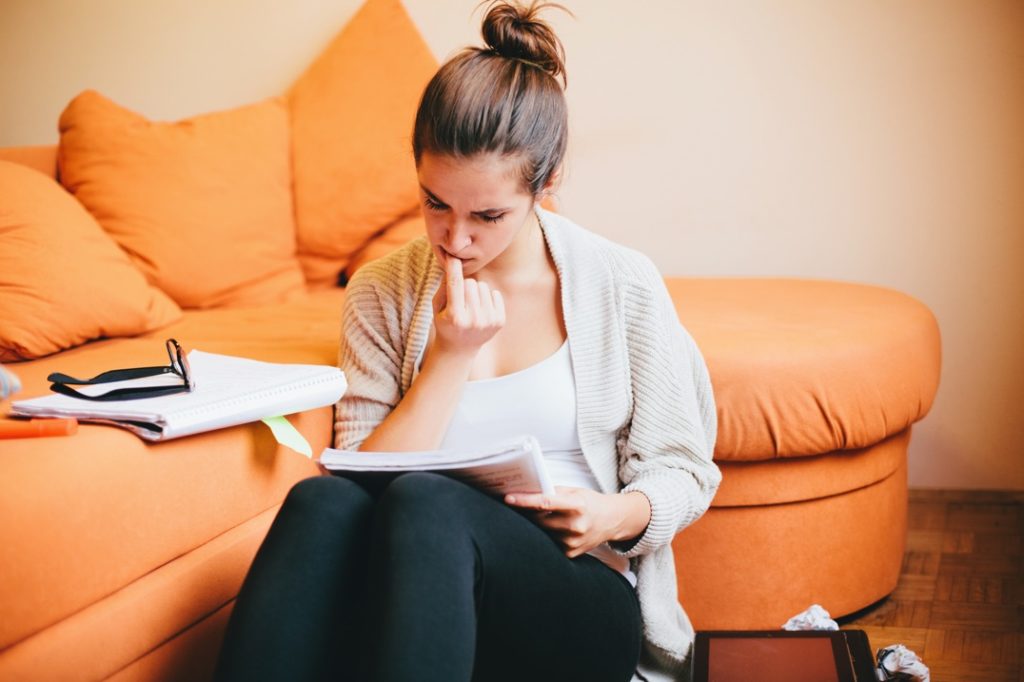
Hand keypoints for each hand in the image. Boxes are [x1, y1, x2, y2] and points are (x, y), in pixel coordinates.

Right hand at [432, 255, 504, 356]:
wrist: (459, 350)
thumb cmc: (445, 323)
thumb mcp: (437, 307)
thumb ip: (444, 286)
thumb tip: (454, 264)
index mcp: (454, 316)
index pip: (455, 286)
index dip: (453, 269)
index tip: (453, 257)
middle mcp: (472, 320)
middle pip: (471, 283)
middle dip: (465, 286)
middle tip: (461, 299)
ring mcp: (488, 322)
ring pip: (483, 287)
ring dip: (476, 292)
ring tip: (470, 306)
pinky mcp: (499, 322)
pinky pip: (495, 294)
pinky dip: (488, 298)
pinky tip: (481, 310)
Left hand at [504, 487, 650, 558]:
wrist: (612, 520)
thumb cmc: (590, 502)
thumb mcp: (574, 491)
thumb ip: (552, 492)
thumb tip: (526, 493)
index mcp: (576, 505)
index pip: (544, 503)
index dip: (524, 501)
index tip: (508, 498)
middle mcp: (575, 525)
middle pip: (539, 520)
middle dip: (526, 513)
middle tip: (515, 506)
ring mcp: (573, 542)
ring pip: (542, 533)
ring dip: (535, 525)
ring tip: (538, 518)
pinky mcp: (570, 553)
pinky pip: (549, 543)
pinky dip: (546, 535)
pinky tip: (550, 529)